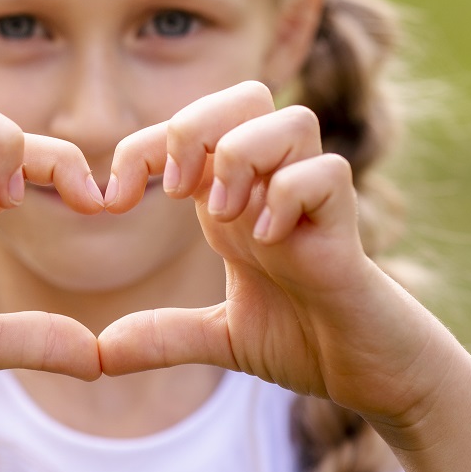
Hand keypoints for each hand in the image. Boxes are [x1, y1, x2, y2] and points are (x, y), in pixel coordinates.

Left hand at [97, 81, 454, 430]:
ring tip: (224, 215)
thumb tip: (102, 351)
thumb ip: (164, 336)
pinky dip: (290, 197)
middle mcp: (273, 186)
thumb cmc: (305, 339)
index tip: (109, 202)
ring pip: (290, 119)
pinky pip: (326, 174)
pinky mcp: (347, 228)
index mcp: (236, 195)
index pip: (188, 132)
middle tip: (174, 191)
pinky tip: (269, 242)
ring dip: (244, 157)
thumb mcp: (220, 338)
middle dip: (196, 126)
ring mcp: (313, 202)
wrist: (368, 375)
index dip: (140, 149)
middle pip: (245, 96)